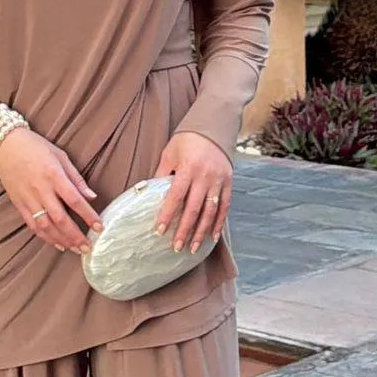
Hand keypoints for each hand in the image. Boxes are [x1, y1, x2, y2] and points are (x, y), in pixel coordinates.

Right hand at [0, 128, 102, 253]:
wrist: (4, 145)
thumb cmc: (35, 147)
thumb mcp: (60, 156)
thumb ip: (76, 178)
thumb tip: (92, 197)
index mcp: (53, 175)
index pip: (74, 200)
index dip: (88, 215)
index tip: (99, 227)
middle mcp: (40, 189)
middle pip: (60, 218)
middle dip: (75, 235)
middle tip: (88, 247)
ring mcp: (28, 198)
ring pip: (45, 226)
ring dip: (61, 240)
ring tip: (75, 249)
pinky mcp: (19, 204)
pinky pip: (32, 225)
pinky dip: (45, 237)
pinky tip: (57, 244)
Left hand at [155, 131, 232, 253]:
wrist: (213, 127)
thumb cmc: (187, 140)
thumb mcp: (170, 153)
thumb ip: (162, 173)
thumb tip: (149, 193)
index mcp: (188, 168)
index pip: (176, 196)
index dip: (168, 214)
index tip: (160, 231)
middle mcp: (205, 176)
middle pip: (194, 208)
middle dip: (185, 230)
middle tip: (176, 247)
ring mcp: (218, 180)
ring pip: (210, 211)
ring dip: (201, 231)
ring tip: (193, 248)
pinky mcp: (228, 182)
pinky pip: (224, 206)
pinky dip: (219, 223)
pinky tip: (212, 237)